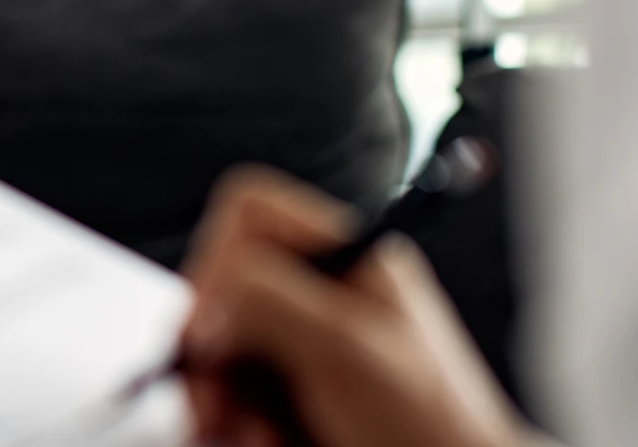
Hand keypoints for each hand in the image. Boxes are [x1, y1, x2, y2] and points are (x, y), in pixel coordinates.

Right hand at [180, 166, 524, 446]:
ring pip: (215, 348)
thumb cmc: (429, 421)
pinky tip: (263, 441)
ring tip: (257, 436)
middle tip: (221, 404)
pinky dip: (231, 424)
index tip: (210, 329)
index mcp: (341, 258)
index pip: (251, 213)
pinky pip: (228, 393)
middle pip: (219, 287)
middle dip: (212, 349)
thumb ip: (270, 299)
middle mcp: (313, 293)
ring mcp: (296, 344)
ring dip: (220, 397)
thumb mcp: (348, 345)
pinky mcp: (285, 392)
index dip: (218, 259)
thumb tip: (208, 296)